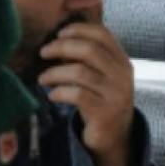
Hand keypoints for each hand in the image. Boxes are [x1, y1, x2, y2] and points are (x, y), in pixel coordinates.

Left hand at [40, 22, 137, 165]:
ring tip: (43, 78)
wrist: (114, 136)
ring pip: (79, 72)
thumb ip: (88, 56)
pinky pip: (77, 95)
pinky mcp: (105, 112)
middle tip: (43, 53)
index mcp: (122, 60)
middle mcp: (122, 75)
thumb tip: (59, 38)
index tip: (58, 34)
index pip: (102, 34)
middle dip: (61, 47)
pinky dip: (59, 92)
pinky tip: (52, 95)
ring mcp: (115, 94)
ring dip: (54, 73)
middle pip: (89, 50)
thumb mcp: (101, 75)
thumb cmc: (101, 100)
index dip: (78, 29)